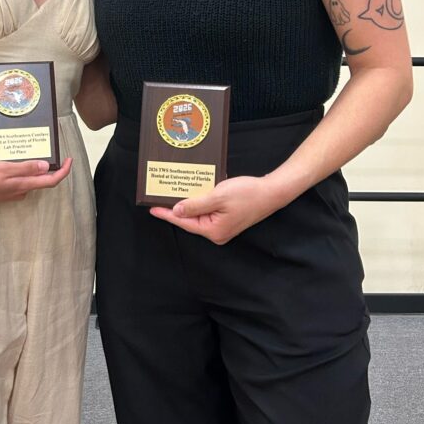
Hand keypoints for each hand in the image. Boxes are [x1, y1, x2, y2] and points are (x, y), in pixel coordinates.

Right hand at [0, 157, 72, 206]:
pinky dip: (22, 169)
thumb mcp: (3, 169)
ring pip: (30, 179)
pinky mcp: (5, 190)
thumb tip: (46, 167)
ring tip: (31, 150)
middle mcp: (21, 191)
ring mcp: (13, 192)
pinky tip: (15, 159)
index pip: (51, 181)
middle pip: (43, 180)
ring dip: (35, 166)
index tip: (69, 160)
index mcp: (23, 185)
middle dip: (50, 166)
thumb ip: (25, 168)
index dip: (63, 171)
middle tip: (50, 149)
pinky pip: (20, 179)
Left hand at [149, 174, 284, 244]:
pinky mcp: (227, 219)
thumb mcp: (218, 196)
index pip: (184, 222)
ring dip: (189, 202)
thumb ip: (196, 204)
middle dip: (176, 207)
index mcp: (213, 231)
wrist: (272, 192)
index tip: (152, 208)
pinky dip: (200, 201)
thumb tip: (177, 210)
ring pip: (199, 214)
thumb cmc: (248, 194)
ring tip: (173, 193)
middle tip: (160, 197)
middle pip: (190, 219)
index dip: (167, 214)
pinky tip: (194, 191)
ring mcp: (222, 226)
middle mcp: (217, 232)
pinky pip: (208, 211)